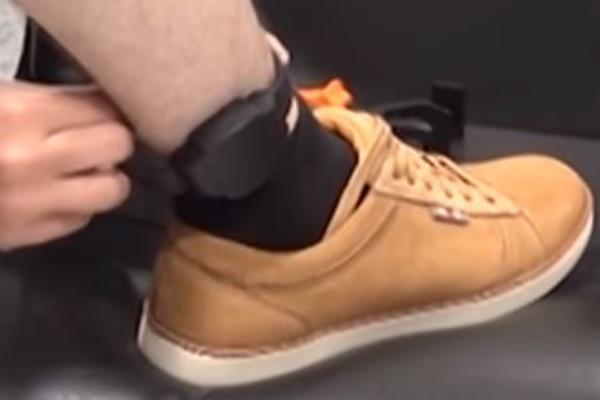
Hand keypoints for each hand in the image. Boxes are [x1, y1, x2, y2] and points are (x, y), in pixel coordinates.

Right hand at [0, 82, 132, 250]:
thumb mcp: (2, 101)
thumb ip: (48, 103)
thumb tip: (102, 108)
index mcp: (21, 113)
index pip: (102, 107)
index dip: (108, 109)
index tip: (105, 113)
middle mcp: (33, 158)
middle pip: (117, 144)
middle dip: (113, 140)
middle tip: (99, 142)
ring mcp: (33, 202)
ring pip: (113, 189)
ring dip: (106, 178)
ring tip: (87, 173)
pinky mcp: (28, 235)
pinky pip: (81, 219)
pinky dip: (77, 207)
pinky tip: (57, 196)